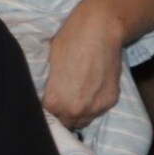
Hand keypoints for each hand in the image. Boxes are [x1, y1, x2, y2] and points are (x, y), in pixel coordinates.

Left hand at [41, 4, 127, 129]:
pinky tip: (87, 93)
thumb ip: (47, 88)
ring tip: (72, 101)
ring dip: (76, 115)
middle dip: (59, 118)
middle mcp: (76, 109)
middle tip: (57, 106)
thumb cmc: (68, 41)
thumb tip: (43, 99)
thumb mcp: (48, 65)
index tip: (43, 108)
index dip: (43, 113)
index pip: (45, 120)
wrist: (99, 29)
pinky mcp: (110, 100)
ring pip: (82, 121)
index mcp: (56, 101)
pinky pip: (97, 112)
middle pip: (64, 125)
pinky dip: (92, 107)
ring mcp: (96, 107)